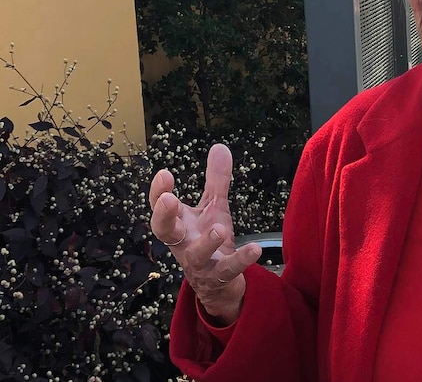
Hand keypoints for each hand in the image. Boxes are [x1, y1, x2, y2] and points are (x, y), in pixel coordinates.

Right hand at [149, 143, 261, 323]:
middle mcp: (183, 243)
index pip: (160, 207)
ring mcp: (200, 262)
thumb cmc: (210, 238)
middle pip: (164, 231)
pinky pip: (228, 269)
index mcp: (178, 224)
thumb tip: (219, 146)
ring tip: (218, 229)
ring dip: (206, 243)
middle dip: (164, 216)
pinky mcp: (219, 276)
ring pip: (196, 255)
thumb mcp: (213, 207)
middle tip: (169, 200)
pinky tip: (255, 249)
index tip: (165, 173)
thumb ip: (216, 180)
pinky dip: (241, 260)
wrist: (219, 282)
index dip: (158, 191)